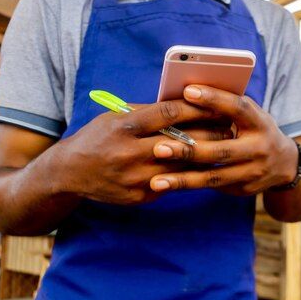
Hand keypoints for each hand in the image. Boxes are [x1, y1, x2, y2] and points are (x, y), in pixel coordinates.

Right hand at [52, 99, 222, 204]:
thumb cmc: (98, 137)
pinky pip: (172, 184)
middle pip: (181, 142)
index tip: (216, 103)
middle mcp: (130, 153)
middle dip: (210, 133)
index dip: (196, 107)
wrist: (71, 173)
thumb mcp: (115, 117)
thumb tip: (182, 103)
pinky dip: (189, 175)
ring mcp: (135, 178)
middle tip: (230, 127)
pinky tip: (204, 167)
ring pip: (182, 167)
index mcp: (125, 127)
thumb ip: (146, 112)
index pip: (169, 113)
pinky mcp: (140, 196)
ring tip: (223, 147)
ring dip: (206, 157)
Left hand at [150, 85, 297, 195]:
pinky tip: (168, 185)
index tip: (187, 92)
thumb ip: (226, 106)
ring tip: (156, 181)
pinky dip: (189, 185)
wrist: (284, 164)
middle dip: (188, 150)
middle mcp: (259, 149)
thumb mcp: (249, 114)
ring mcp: (253, 172)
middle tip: (158, 148)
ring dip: (183, 179)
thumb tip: (186, 92)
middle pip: (221, 150)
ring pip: (214, 177)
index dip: (214, 99)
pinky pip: (213, 187)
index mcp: (259, 122)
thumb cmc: (255, 130)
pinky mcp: (244, 189)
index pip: (237, 108)